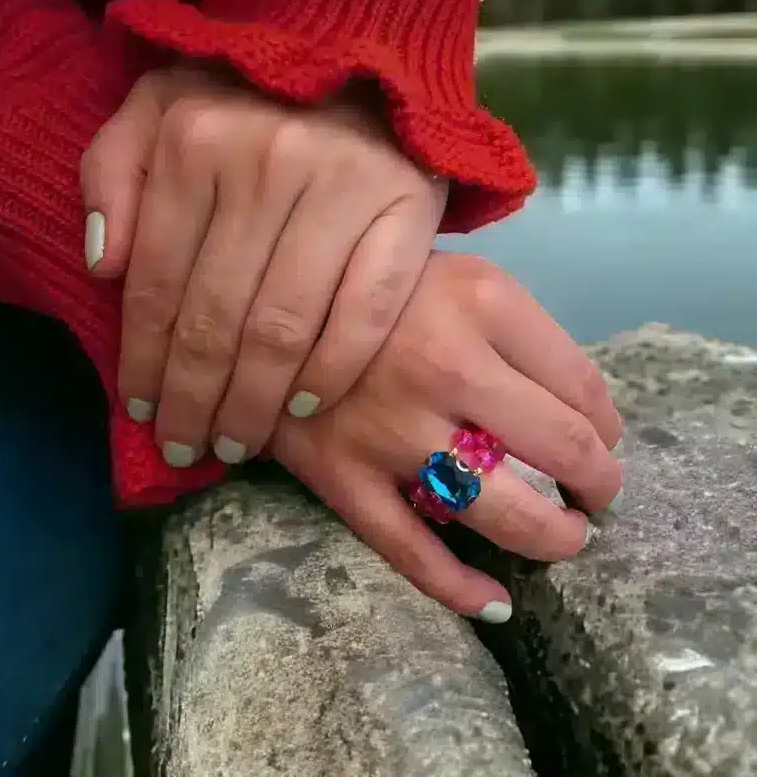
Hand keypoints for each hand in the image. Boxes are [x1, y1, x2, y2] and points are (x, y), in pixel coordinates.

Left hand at [81, 66, 447, 467]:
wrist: (365, 73)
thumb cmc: (250, 101)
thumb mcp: (159, 108)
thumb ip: (113, 172)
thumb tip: (104, 268)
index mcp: (195, 143)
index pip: (160, 282)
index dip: (145, 361)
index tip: (142, 413)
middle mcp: (268, 167)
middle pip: (219, 317)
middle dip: (196, 399)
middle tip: (187, 446)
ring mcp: (345, 193)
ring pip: (285, 329)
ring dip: (254, 402)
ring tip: (235, 444)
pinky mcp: (408, 217)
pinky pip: (366, 314)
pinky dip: (332, 371)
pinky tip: (305, 408)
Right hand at [271, 253, 622, 621]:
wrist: (272, 308)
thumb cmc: (381, 290)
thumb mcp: (461, 276)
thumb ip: (523, 332)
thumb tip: (588, 415)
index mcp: (480, 303)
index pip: (582, 384)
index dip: (608, 425)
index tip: (603, 439)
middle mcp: (442, 366)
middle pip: (561, 447)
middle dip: (598, 483)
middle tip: (598, 493)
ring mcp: (389, 430)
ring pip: (497, 509)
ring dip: (552, 536)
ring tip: (566, 537)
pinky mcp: (342, 476)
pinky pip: (408, 548)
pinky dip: (458, 587)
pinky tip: (495, 603)